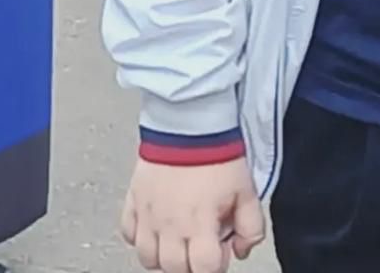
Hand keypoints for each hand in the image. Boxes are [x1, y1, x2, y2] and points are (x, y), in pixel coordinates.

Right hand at [121, 158, 265, 271]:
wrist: (191, 121)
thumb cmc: (217, 153)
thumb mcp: (247, 190)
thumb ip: (251, 226)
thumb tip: (242, 248)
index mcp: (199, 224)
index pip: (205, 269)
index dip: (216, 265)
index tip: (221, 250)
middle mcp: (169, 225)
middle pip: (175, 269)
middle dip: (191, 264)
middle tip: (200, 245)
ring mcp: (147, 214)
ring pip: (147, 258)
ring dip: (164, 255)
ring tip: (179, 238)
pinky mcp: (133, 199)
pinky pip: (128, 233)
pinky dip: (140, 236)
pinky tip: (156, 225)